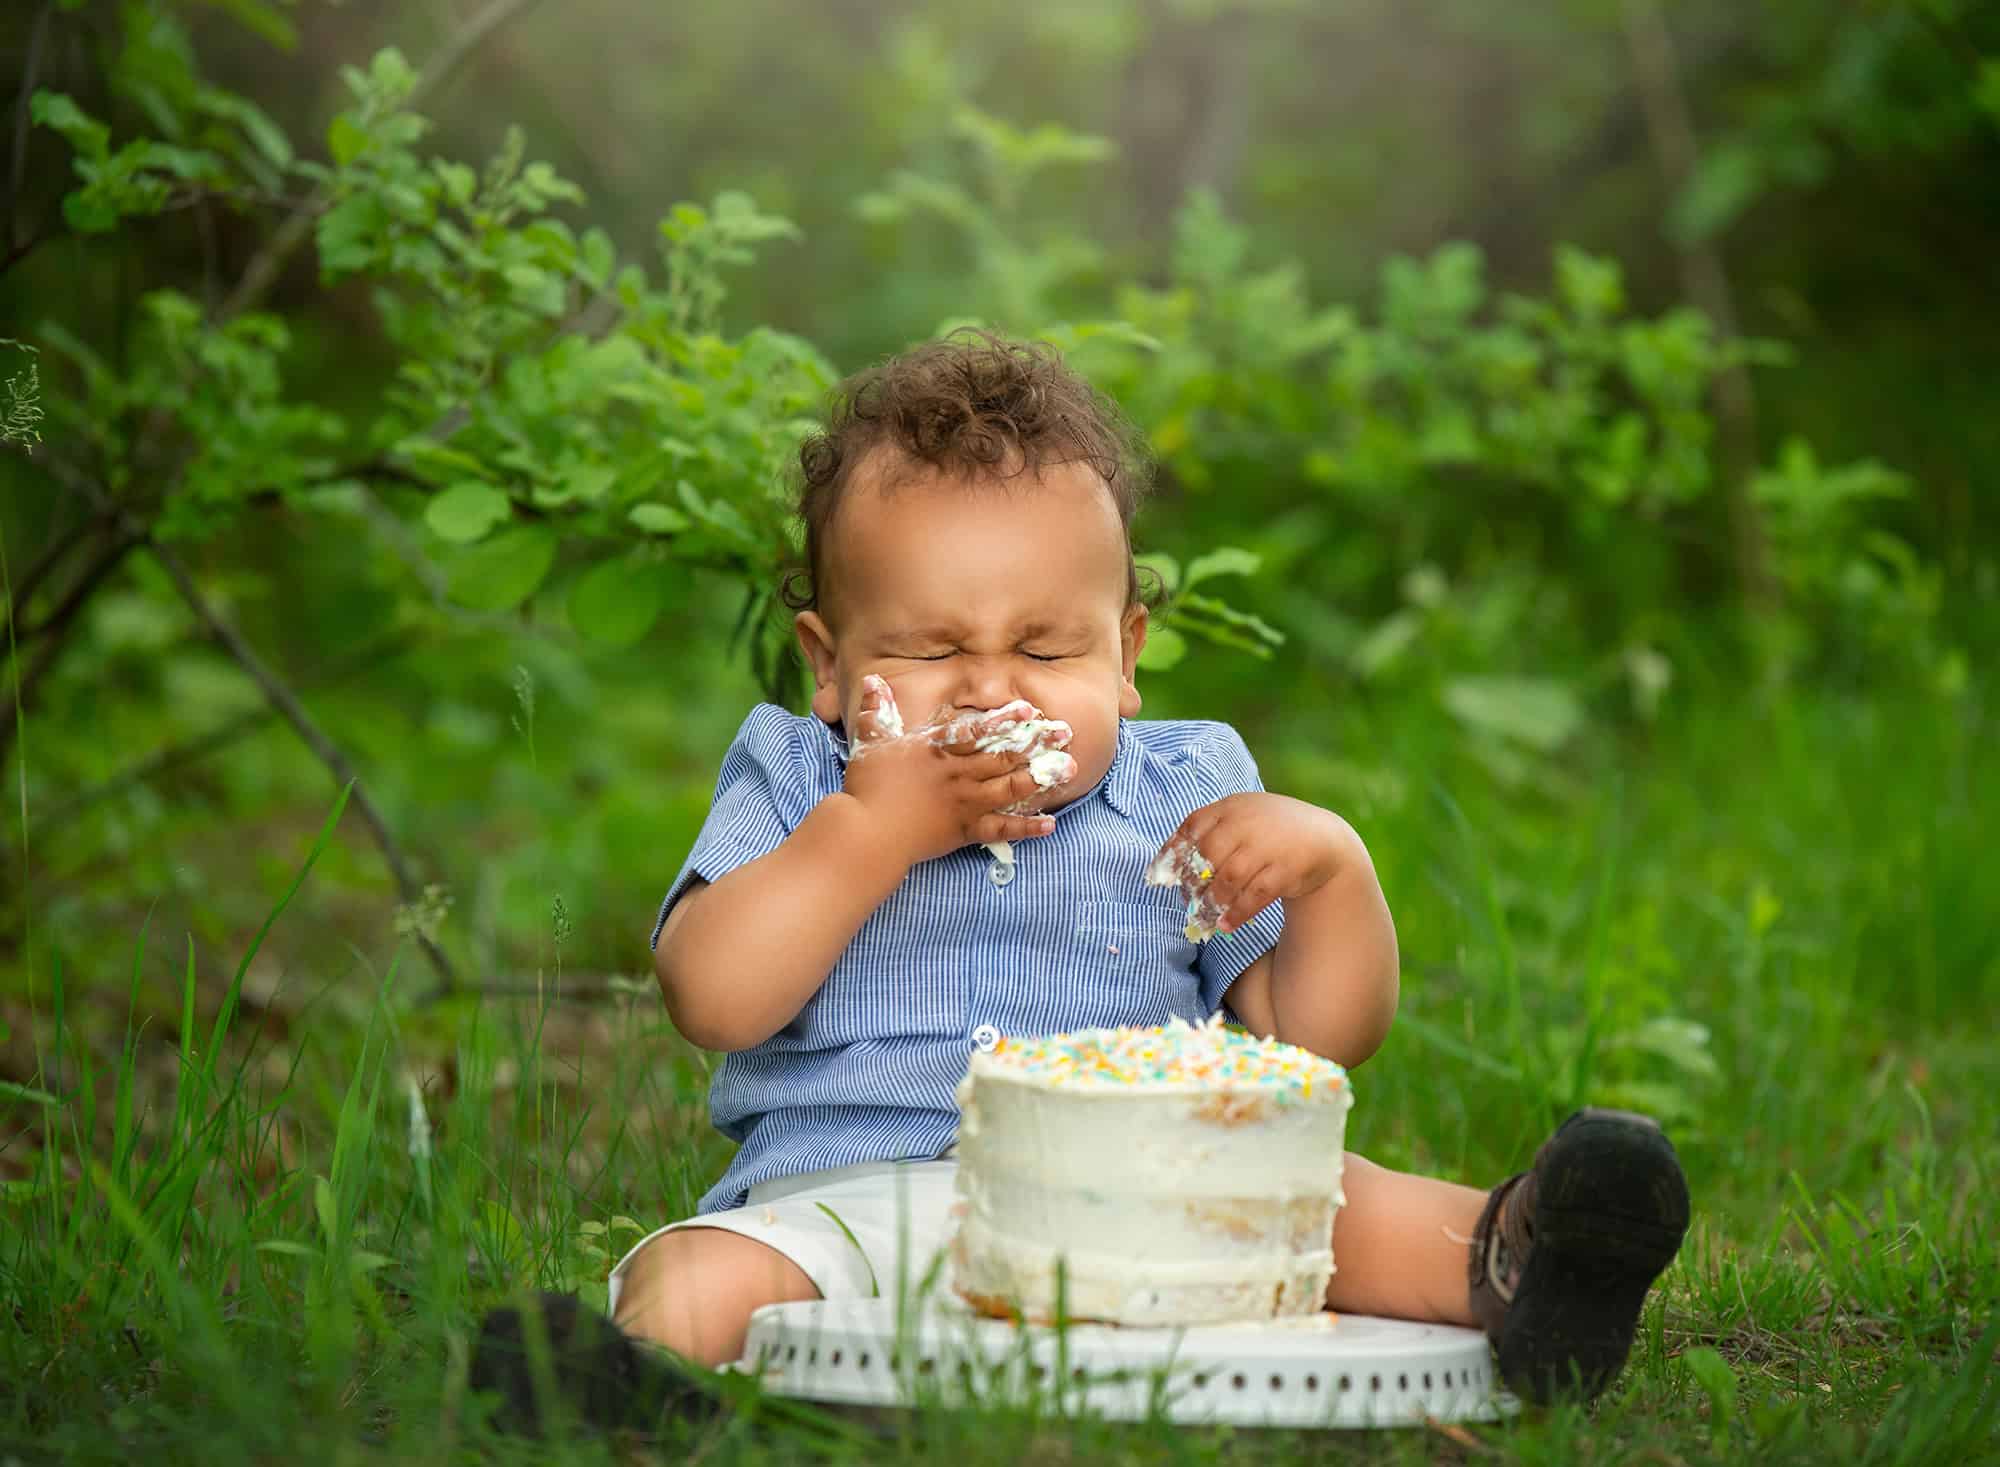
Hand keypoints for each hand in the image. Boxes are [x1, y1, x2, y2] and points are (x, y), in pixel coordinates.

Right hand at [842, 675, 1074, 867]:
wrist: (867, 835)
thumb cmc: (867, 786)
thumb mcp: (869, 741)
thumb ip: (875, 708)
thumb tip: (872, 677)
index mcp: (937, 750)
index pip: (976, 731)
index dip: (1004, 720)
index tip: (1030, 710)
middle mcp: (958, 775)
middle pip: (1003, 757)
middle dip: (1037, 743)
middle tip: (1066, 733)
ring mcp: (965, 804)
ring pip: (1010, 789)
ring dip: (1041, 778)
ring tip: (1069, 769)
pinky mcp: (965, 831)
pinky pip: (1001, 830)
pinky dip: (1026, 827)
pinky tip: (1050, 824)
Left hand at [1151, 792, 1348, 936]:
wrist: (1321, 837)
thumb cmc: (1267, 832)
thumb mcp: (1239, 819)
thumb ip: (1207, 835)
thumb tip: (1166, 870)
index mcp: (1230, 807)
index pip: (1191, 827)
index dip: (1171, 854)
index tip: (1159, 879)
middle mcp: (1247, 822)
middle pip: (1207, 855)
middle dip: (1191, 883)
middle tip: (1187, 901)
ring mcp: (1268, 845)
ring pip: (1229, 878)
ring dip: (1212, 902)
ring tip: (1205, 917)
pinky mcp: (1286, 869)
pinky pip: (1256, 895)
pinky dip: (1238, 913)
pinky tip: (1226, 925)